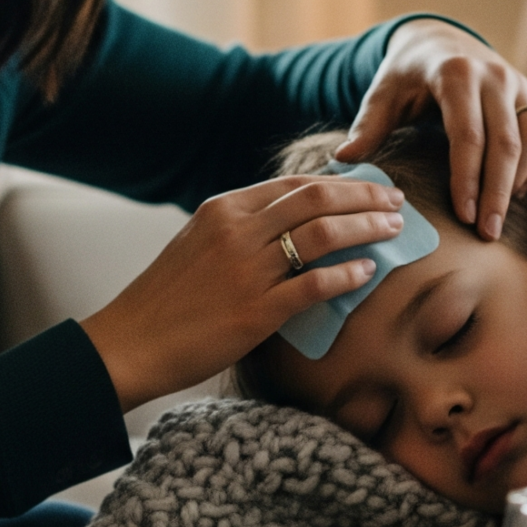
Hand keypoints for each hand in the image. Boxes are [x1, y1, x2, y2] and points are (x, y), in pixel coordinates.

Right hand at [79, 174, 406, 409]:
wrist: (129, 343)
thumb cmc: (166, 300)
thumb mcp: (198, 244)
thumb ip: (241, 229)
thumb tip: (291, 224)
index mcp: (224, 209)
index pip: (296, 184)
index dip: (342, 182)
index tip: (372, 187)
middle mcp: (237, 230)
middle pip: (318, 198)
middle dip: (366, 197)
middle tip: (397, 203)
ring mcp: (247, 270)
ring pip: (324, 234)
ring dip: (367, 228)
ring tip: (393, 231)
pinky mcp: (255, 311)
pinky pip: (314, 284)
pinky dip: (347, 274)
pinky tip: (368, 272)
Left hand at [335, 20, 526, 241]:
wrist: (440, 42)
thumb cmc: (407, 76)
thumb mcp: (383, 94)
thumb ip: (368, 126)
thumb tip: (343, 159)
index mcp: (455, 74)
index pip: (468, 135)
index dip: (468, 179)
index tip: (464, 217)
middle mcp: (494, 76)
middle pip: (506, 142)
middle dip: (498, 192)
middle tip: (487, 233)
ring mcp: (519, 84)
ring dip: (521, 180)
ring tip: (501, 215)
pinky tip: (518, 191)